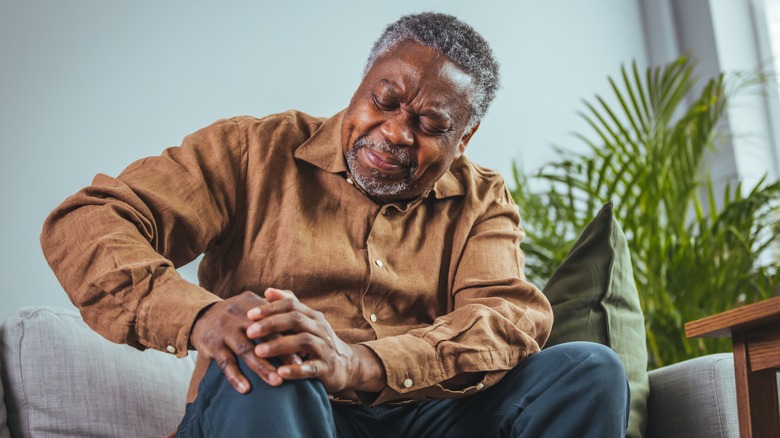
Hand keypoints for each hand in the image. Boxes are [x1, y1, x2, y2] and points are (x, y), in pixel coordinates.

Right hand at [189, 291, 300, 393]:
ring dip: (262, 367)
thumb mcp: (252, 305)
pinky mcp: (212, 344)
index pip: (276, 319)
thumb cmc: (236, 314)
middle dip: (281, 351)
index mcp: (253, 305)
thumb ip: (274, 311)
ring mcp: (225, 330)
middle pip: (264, 335)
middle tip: (298, 365)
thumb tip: (301, 326)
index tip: (305, 349)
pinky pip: (225, 362)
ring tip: (276, 381)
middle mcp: (240, 316)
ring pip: (245, 350)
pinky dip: (235, 376)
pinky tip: (245, 389)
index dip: (291, 334)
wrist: (201, 315)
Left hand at [246, 288, 385, 392]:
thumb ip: (289, 306)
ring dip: (279, 346)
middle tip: (249, 331)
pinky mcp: (327, 368)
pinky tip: (280, 372)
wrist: (346, 365)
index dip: (271, 308)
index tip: (249, 314)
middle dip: (271, 324)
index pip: (291, 305)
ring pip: (303, 341)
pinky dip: (296, 370)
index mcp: (312, 316)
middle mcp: (320, 328)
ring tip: (258, 351)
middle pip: (296, 320)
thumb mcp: (307, 322)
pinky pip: (311, 368)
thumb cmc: (318, 341)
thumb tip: (267, 290)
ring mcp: (325, 347)